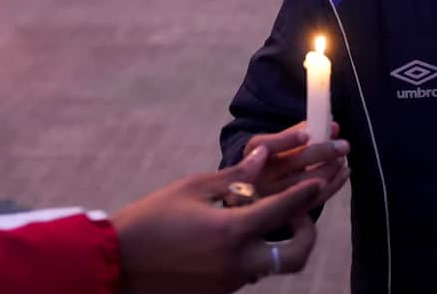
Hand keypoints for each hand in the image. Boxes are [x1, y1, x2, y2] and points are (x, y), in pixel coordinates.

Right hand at [112, 146, 323, 293]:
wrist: (113, 264)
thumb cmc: (149, 219)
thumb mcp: (191, 188)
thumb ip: (234, 175)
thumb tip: (265, 155)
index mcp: (232, 231)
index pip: (286, 209)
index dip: (309, 191)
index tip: (322, 179)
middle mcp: (237, 261)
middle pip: (296, 254)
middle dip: (308, 232)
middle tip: (304, 213)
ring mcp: (229, 282)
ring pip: (273, 264)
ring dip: (281, 243)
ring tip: (274, 219)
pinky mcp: (218, 292)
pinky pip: (249, 271)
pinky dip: (254, 252)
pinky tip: (242, 233)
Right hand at [242, 121, 350, 206]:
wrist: (257, 190)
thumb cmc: (273, 159)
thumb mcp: (276, 143)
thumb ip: (301, 132)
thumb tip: (333, 127)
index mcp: (254, 153)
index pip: (266, 145)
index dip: (287, 139)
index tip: (307, 134)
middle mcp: (259, 178)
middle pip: (291, 164)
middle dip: (321, 152)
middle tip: (343, 145)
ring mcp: (273, 198)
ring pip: (305, 184)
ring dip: (329, 169)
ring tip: (341, 158)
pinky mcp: (288, 212)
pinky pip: (314, 200)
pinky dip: (334, 185)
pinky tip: (344, 172)